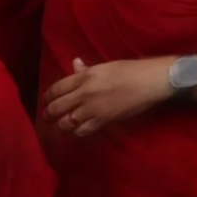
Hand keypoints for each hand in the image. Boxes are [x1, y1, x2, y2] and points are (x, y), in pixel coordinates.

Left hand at [43, 57, 171, 136]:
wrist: (150, 81)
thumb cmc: (131, 70)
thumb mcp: (106, 66)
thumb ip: (86, 70)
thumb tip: (74, 64)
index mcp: (85, 77)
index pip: (56, 89)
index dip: (47, 98)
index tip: (45, 102)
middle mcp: (85, 93)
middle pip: (56, 108)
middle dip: (48, 115)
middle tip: (48, 117)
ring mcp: (93, 108)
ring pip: (66, 122)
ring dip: (61, 126)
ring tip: (62, 126)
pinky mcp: (103, 120)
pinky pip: (82, 131)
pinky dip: (76, 132)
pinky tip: (77, 130)